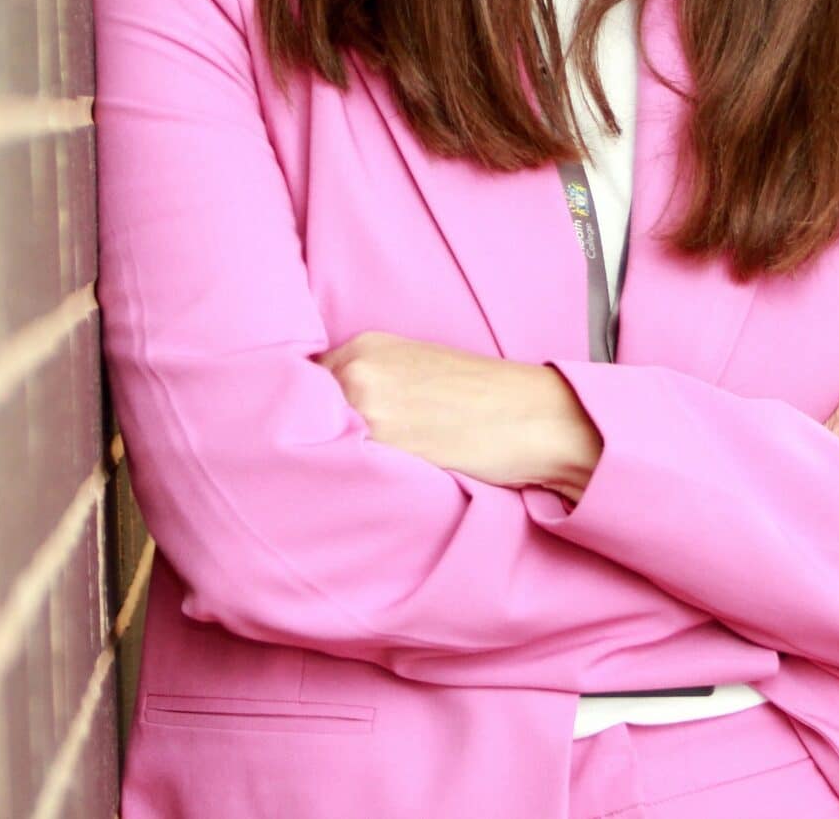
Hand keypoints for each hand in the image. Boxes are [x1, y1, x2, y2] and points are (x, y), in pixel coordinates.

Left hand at [315, 330, 597, 494]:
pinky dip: (347, 481)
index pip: (304, 382)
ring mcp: (368, 410)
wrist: (538, 418)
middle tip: (312, 463)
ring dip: (321, 462)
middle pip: (300, 412)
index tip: (306, 435)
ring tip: (337, 481)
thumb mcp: (420, 368)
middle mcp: (359, 371)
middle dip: (304, 437)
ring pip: (317, 443)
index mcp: (366, 347)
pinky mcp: (386, 449)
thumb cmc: (488, 398)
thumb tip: (330, 416)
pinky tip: (358, 492)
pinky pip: (346, 469)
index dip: (303, 412)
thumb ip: (372, 381)